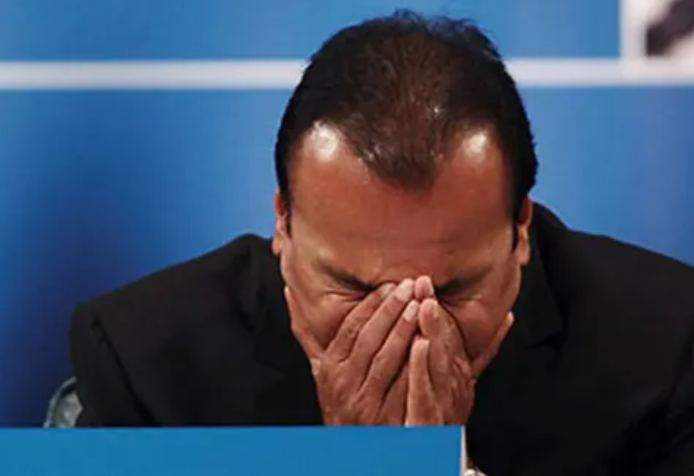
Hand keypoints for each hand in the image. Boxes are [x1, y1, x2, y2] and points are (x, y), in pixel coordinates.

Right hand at [286, 279, 419, 424]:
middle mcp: (343, 383)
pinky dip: (415, 363)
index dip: (371, 305)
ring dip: (403, 331)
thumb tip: (288, 292)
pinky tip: (428, 344)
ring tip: (419, 307)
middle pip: (368, 339)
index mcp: (329, 367)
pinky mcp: (384, 417)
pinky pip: (402, 385)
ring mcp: (363, 401)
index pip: (351, 328)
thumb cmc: (339, 401)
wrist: (350, 446)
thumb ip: (307, 331)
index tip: (389, 285)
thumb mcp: (319, 368)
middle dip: (390, 310)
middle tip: (409, 287)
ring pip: (385, 359)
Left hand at [405, 277, 513, 425]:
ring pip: (439, 364)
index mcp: (459, 375)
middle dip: (435, 311)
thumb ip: (482, 352)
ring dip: (434, 332)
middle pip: (445, 345)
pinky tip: (419, 346)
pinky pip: (426, 392)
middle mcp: (454, 387)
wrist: (435, 460)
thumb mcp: (462, 384)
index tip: (426, 281)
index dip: (439, 309)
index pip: (449, 338)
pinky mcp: (429, 421)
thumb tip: (508, 317)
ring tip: (426, 305)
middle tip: (424, 282)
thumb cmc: (445, 418)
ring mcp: (443, 403)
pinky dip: (423, 369)